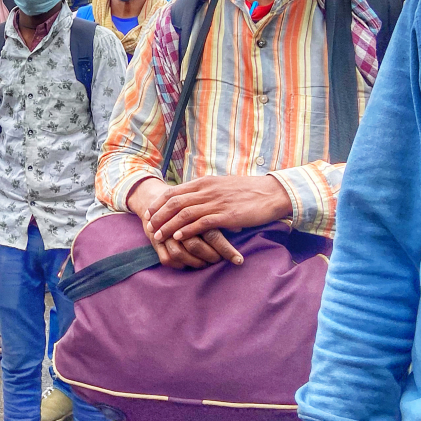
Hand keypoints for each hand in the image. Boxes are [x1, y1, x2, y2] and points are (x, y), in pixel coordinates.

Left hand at [127, 176, 243, 269]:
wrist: (272, 193)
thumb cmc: (247, 191)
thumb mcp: (221, 185)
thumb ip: (205, 191)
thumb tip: (191, 198)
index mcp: (204, 182)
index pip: (173, 192)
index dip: (158, 203)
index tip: (148, 214)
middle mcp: (206, 191)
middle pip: (174, 203)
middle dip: (158, 216)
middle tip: (148, 228)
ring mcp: (216, 202)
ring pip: (184, 214)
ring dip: (168, 226)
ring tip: (158, 236)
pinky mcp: (226, 215)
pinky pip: (202, 223)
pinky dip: (188, 230)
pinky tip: (179, 238)